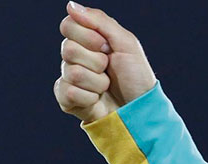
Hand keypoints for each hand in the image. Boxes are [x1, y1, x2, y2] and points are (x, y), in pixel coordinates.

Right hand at [53, 2, 155, 123]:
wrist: (141, 110)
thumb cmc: (136, 77)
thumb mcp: (127, 44)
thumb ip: (101, 21)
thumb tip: (71, 5)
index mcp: (86, 41)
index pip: (68, 26)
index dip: (88, 36)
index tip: (106, 47)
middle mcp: (74, 57)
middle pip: (68, 49)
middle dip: (97, 61)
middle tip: (109, 69)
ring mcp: (69, 78)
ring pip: (72, 72)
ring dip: (98, 82)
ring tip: (107, 86)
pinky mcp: (66, 99)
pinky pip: (69, 92)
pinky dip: (90, 98)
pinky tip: (97, 99)